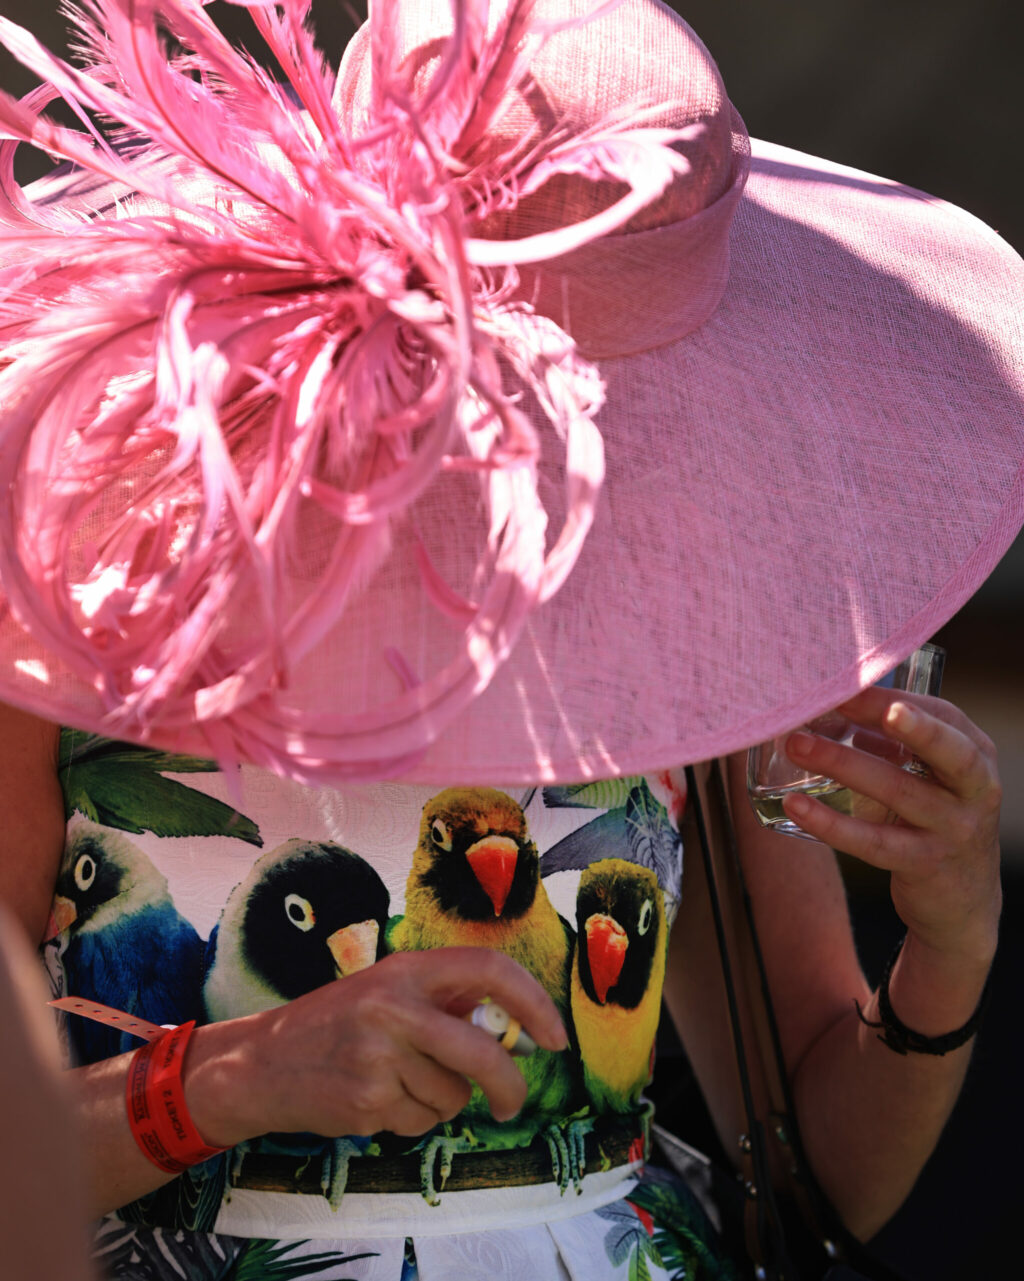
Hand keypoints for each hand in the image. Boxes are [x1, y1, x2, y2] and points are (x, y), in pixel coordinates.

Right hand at [206, 947, 567, 1144]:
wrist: (263, 1063)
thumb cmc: (337, 1022)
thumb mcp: (387, 989)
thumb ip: (444, 999)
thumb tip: (513, 1025)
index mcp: (406, 970)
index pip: (489, 970)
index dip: (532, 1002)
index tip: (555, 1036)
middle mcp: (394, 1006)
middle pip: (482, 1052)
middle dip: (509, 1085)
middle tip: (513, 1102)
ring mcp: (380, 1056)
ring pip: (453, 1095)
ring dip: (441, 1100)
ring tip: (400, 1082)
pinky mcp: (368, 1101)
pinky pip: (422, 1121)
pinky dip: (413, 1119)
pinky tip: (379, 1100)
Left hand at [781, 688, 1001, 964]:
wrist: (963, 900)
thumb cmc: (936, 818)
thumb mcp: (930, 774)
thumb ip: (893, 741)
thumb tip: (831, 706)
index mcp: (976, 755)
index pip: (941, 716)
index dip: (889, 698)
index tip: (843, 681)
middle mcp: (976, 790)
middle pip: (946, 750)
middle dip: (905, 723)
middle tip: (849, 700)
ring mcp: (954, 829)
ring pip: (899, 792)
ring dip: (842, 764)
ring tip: (796, 744)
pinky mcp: (925, 865)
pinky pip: (874, 842)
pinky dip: (832, 824)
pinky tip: (796, 806)